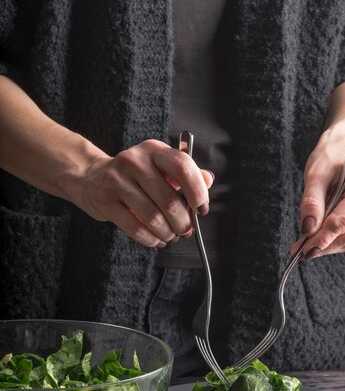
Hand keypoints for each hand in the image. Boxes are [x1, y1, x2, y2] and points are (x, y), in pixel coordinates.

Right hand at [80, 139, 213, 246]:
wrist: (90, 177)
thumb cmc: (134, 175)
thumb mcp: (159, 166)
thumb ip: (186, 173)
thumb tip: (208, 180)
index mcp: (154, 151)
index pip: (182, 166)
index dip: (197, 191)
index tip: (202, 209)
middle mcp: (134, 162)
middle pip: (169, 199)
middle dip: (183, 222)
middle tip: (186, 230)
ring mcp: (117, 181)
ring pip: (153, 217)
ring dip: (167, 233)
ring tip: (172, 236)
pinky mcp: (105, 201)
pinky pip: (135, 228)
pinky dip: (150, 239)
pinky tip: (156, 240)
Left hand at [290, 148, 344, 258]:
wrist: (344, 149)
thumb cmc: (330, 158)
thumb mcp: (315, 175)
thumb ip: (311, 202)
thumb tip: (307, 230)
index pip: (344, 221)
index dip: (323, 238)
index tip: (303, 250)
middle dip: (324, 246)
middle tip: (301, 252)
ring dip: (329, 246)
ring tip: (307, 245)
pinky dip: (335, 239)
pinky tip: (321, 236)